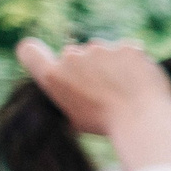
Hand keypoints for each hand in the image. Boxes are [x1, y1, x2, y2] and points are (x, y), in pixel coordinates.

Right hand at [16, 39, 170, 137]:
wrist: (142, 120)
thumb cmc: (107, 125)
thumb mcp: (76, 118)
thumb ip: (70, 97)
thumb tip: (75, 96)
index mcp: (53, 77)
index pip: (28, 51)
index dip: (35, 52)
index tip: (46, 57)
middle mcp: (72, 58)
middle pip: (76, 55)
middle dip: (87, 66)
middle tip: (104, 88)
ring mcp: (100, 49)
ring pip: (103, 51)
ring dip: (111, 63)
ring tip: (124, 87)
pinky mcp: (125, 46)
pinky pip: (127, 51)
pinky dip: (133, 62)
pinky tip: (139, 80)